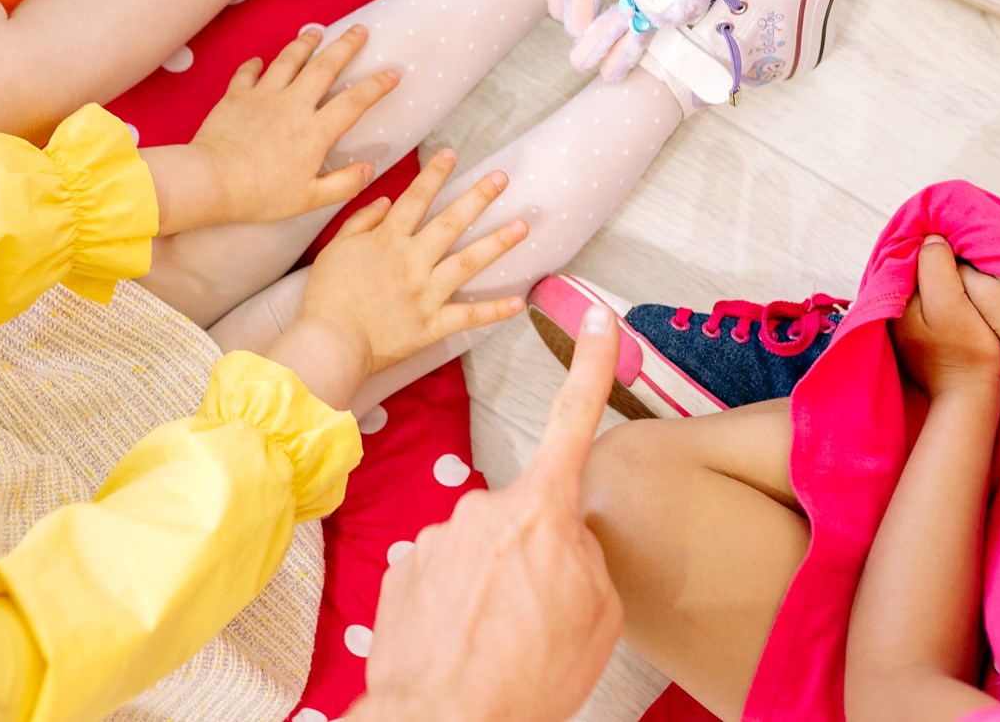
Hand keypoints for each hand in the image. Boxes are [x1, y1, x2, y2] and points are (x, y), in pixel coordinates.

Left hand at [184, 26, 396, 225]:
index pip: (354, 102)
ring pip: (288, 60)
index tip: (393, 72)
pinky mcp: (236, 97)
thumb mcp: (308, 199)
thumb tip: (369, 170)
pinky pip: (247, 73)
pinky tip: (259, 61)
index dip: (377, 85)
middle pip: (324, 67)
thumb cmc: (259, 195)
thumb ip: (343, 184)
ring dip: (304, 44)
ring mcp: (263, 97)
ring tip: (315, 31)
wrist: (210, 181)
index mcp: (314, 131)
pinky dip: (254, 65)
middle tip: (360, 29)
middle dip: (345, 45)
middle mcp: (293, 106)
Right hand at [298, 148, 527, 376]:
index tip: (452, 154)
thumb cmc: (327, 297)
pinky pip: (468, 316)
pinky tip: (518, 302)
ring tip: (523, 226)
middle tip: (502, 178)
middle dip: (478, 197)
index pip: (416, 199)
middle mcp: (412, 262)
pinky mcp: (433, 325)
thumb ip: (361, 222)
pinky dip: (493, 310)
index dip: (434, 174)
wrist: (330, 343)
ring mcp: (426, 293)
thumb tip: (387, 201)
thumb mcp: (336, 250)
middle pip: (451, 223)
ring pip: (468, 262)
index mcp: (388, 241)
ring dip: (497, 242)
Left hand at [352, 305, 624, 721]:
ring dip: (490, 590)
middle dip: (533, 559)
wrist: (442, 721)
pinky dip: (453, 608)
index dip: (591, 365)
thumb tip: (563, 543)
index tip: (598, 317)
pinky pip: (441, 576)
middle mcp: (483, 508)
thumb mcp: (599, 617)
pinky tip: (458, 646)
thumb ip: (585, 558)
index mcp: (542, 513)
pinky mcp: (400, 567)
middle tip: (537, 622)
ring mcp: (437, 536)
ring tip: (495, 645)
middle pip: (524, 519)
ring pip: (479, 552)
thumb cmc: (529, 679)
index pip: (574, 421)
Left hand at [894, 238, 999, 397]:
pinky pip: (922, 301)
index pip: (905, 255)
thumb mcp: (951, 302)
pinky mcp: (915, 336)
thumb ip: (936, 267)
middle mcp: (889, 309)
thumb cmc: (965, 349)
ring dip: (933, 274)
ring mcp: (900, 325)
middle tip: (957, 252)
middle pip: (909, 269)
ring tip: (957, 268)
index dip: (929, 244)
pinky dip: (935, 292)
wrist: (969, 396)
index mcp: (892, 297)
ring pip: (916, 285)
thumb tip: (931, 240)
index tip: (952, 239)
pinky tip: (952, 291)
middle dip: (929, 258)